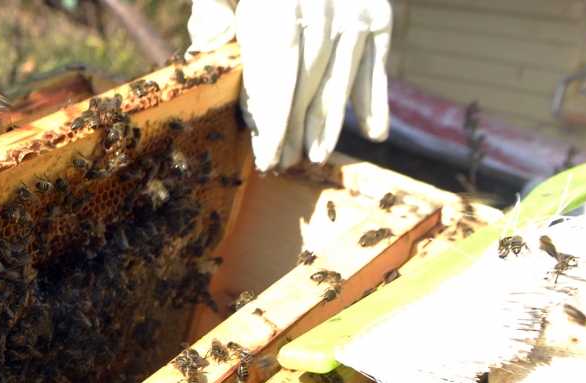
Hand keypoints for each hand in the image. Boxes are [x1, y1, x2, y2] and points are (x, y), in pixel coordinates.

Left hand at [187, 0, 392, 171]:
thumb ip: (213, 10)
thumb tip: (206, 49)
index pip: (276, 68)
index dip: (272, 116)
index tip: (265, 152)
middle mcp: (322, 4)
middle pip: (308, 80)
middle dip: (295, 127)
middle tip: (282, 163)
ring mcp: (355, 10)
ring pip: (340, 78)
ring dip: (329, 124)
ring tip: (315, 156)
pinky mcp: (379, 15)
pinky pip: (376, 64)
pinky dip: (376, 99)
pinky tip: (374, 134)